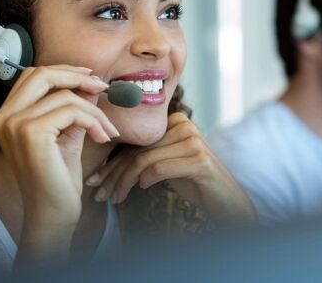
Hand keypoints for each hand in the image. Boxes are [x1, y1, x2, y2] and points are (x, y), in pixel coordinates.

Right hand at [0, 65, 118, 254]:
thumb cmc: (58, 177)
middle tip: (103, 88)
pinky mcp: (31, 133)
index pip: (33, 75)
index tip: (91, 78)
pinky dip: (94, 122)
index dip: (64, 71)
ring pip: (65, 96)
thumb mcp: (67, 134)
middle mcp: (5, 116)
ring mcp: (15, 124)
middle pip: (42, 74)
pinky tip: (103, 138)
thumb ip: (74, 108)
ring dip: (95, 111)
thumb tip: (91, 83)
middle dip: (77, 77)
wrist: (52, 211)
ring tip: (108, 130)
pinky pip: (73, 111)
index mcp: (7, 115)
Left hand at [87, 112, 254, 224]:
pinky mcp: (199, 160)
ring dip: (124, 183)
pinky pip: (159, 168)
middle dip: (113, 175)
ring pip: (144, 160)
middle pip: (138, 151)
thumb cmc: (195, 182)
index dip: (112, 163)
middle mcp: (185, 125)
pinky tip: (142, 190)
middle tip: (98, 194)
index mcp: (176, 121)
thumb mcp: (168, 164)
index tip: (94, 181)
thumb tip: (106, 167)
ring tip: (114, 199)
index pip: (136, 142)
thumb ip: (147, 156)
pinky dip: (146, 180)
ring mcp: (194, 141)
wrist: (227, 200)